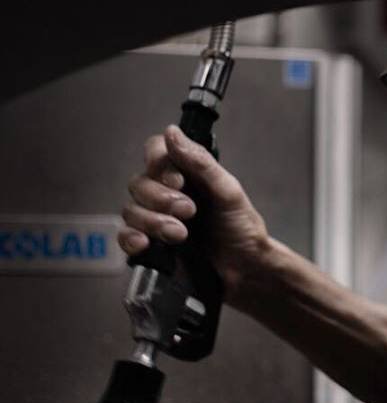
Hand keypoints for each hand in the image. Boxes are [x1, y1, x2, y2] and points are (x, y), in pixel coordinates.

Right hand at [118, 125, 271, 311]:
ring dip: (153, 221)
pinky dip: (131, 238)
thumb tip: (172, 131)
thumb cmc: (242, 229)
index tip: (178, 182)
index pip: (156, 152)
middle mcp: (167, 192)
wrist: (245, 270)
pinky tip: (145, 244)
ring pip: (131, 210)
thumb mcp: (228, 192)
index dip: (160, 164)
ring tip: (180, 235)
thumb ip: (201, 163)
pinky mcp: (150, 244)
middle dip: (161, 199)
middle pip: (139, 183)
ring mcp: (156, 218)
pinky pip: (125, 236)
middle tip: (189, 212)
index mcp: (187, 174)